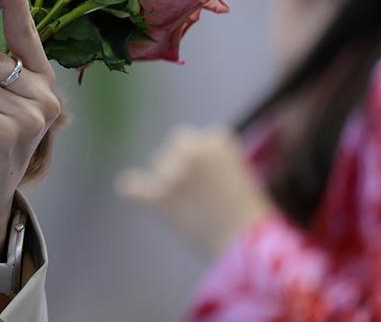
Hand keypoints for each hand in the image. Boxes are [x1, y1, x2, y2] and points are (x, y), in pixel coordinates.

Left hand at [116, 125, 271, 257]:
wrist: (247, 244)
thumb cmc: (250, 216)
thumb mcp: (239, 176)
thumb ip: (214, 163)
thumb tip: (188, 167)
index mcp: (217, 141)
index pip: (204, 137)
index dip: (207, 157)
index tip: (213, 175)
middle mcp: (193, 150)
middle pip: (179, 141)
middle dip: (184, 158)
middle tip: (195, 185)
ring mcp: (173, 171)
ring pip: (159, 163)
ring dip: (167, 176)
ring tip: (187, 204)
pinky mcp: (159, 195)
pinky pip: (132, 186)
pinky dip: (132, 190)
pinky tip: (130, 193)